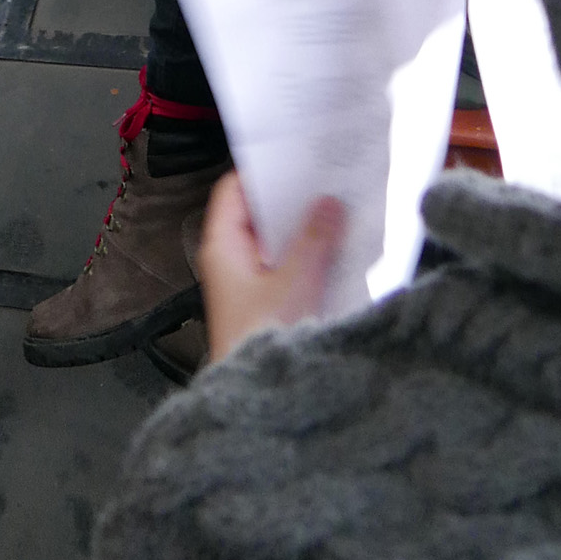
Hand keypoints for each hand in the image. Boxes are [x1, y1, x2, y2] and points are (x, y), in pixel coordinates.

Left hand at [200, 174, 345, 359]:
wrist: (256, 401)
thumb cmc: (259, 341)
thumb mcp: (294, 284)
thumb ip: (314, 240)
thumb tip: (328, 204)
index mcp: (223, 246)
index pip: (235, 190)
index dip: (263, 171)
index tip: (295, 158)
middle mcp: (230, 260)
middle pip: (259, 215)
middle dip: (292, 201)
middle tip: (326, 182)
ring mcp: (246, 282)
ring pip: (275, 242)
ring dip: (302, 230)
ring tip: (337, 211)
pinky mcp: (264, 303)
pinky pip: (285, 267)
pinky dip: (305, 256)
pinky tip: (334, 252)